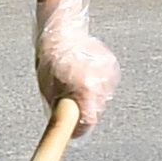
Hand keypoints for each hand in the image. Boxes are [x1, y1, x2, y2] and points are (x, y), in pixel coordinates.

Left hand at [33, 0, 121, 132]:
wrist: (61, 31)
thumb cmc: (50, 59)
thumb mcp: (48, 90)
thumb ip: (62, 111)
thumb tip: (66, 129)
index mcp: (85, 90)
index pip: (88, 122)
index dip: (79, 128)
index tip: (73, 129)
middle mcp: (101, 83)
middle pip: (96, 110)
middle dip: (83, 109)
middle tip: (69, 98)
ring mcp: (109, 73)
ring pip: (103, 97)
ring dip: (91, 95)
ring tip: (75, 80)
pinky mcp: (112, 65)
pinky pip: (106, 83)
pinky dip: (97, 82)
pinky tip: (84, 72)